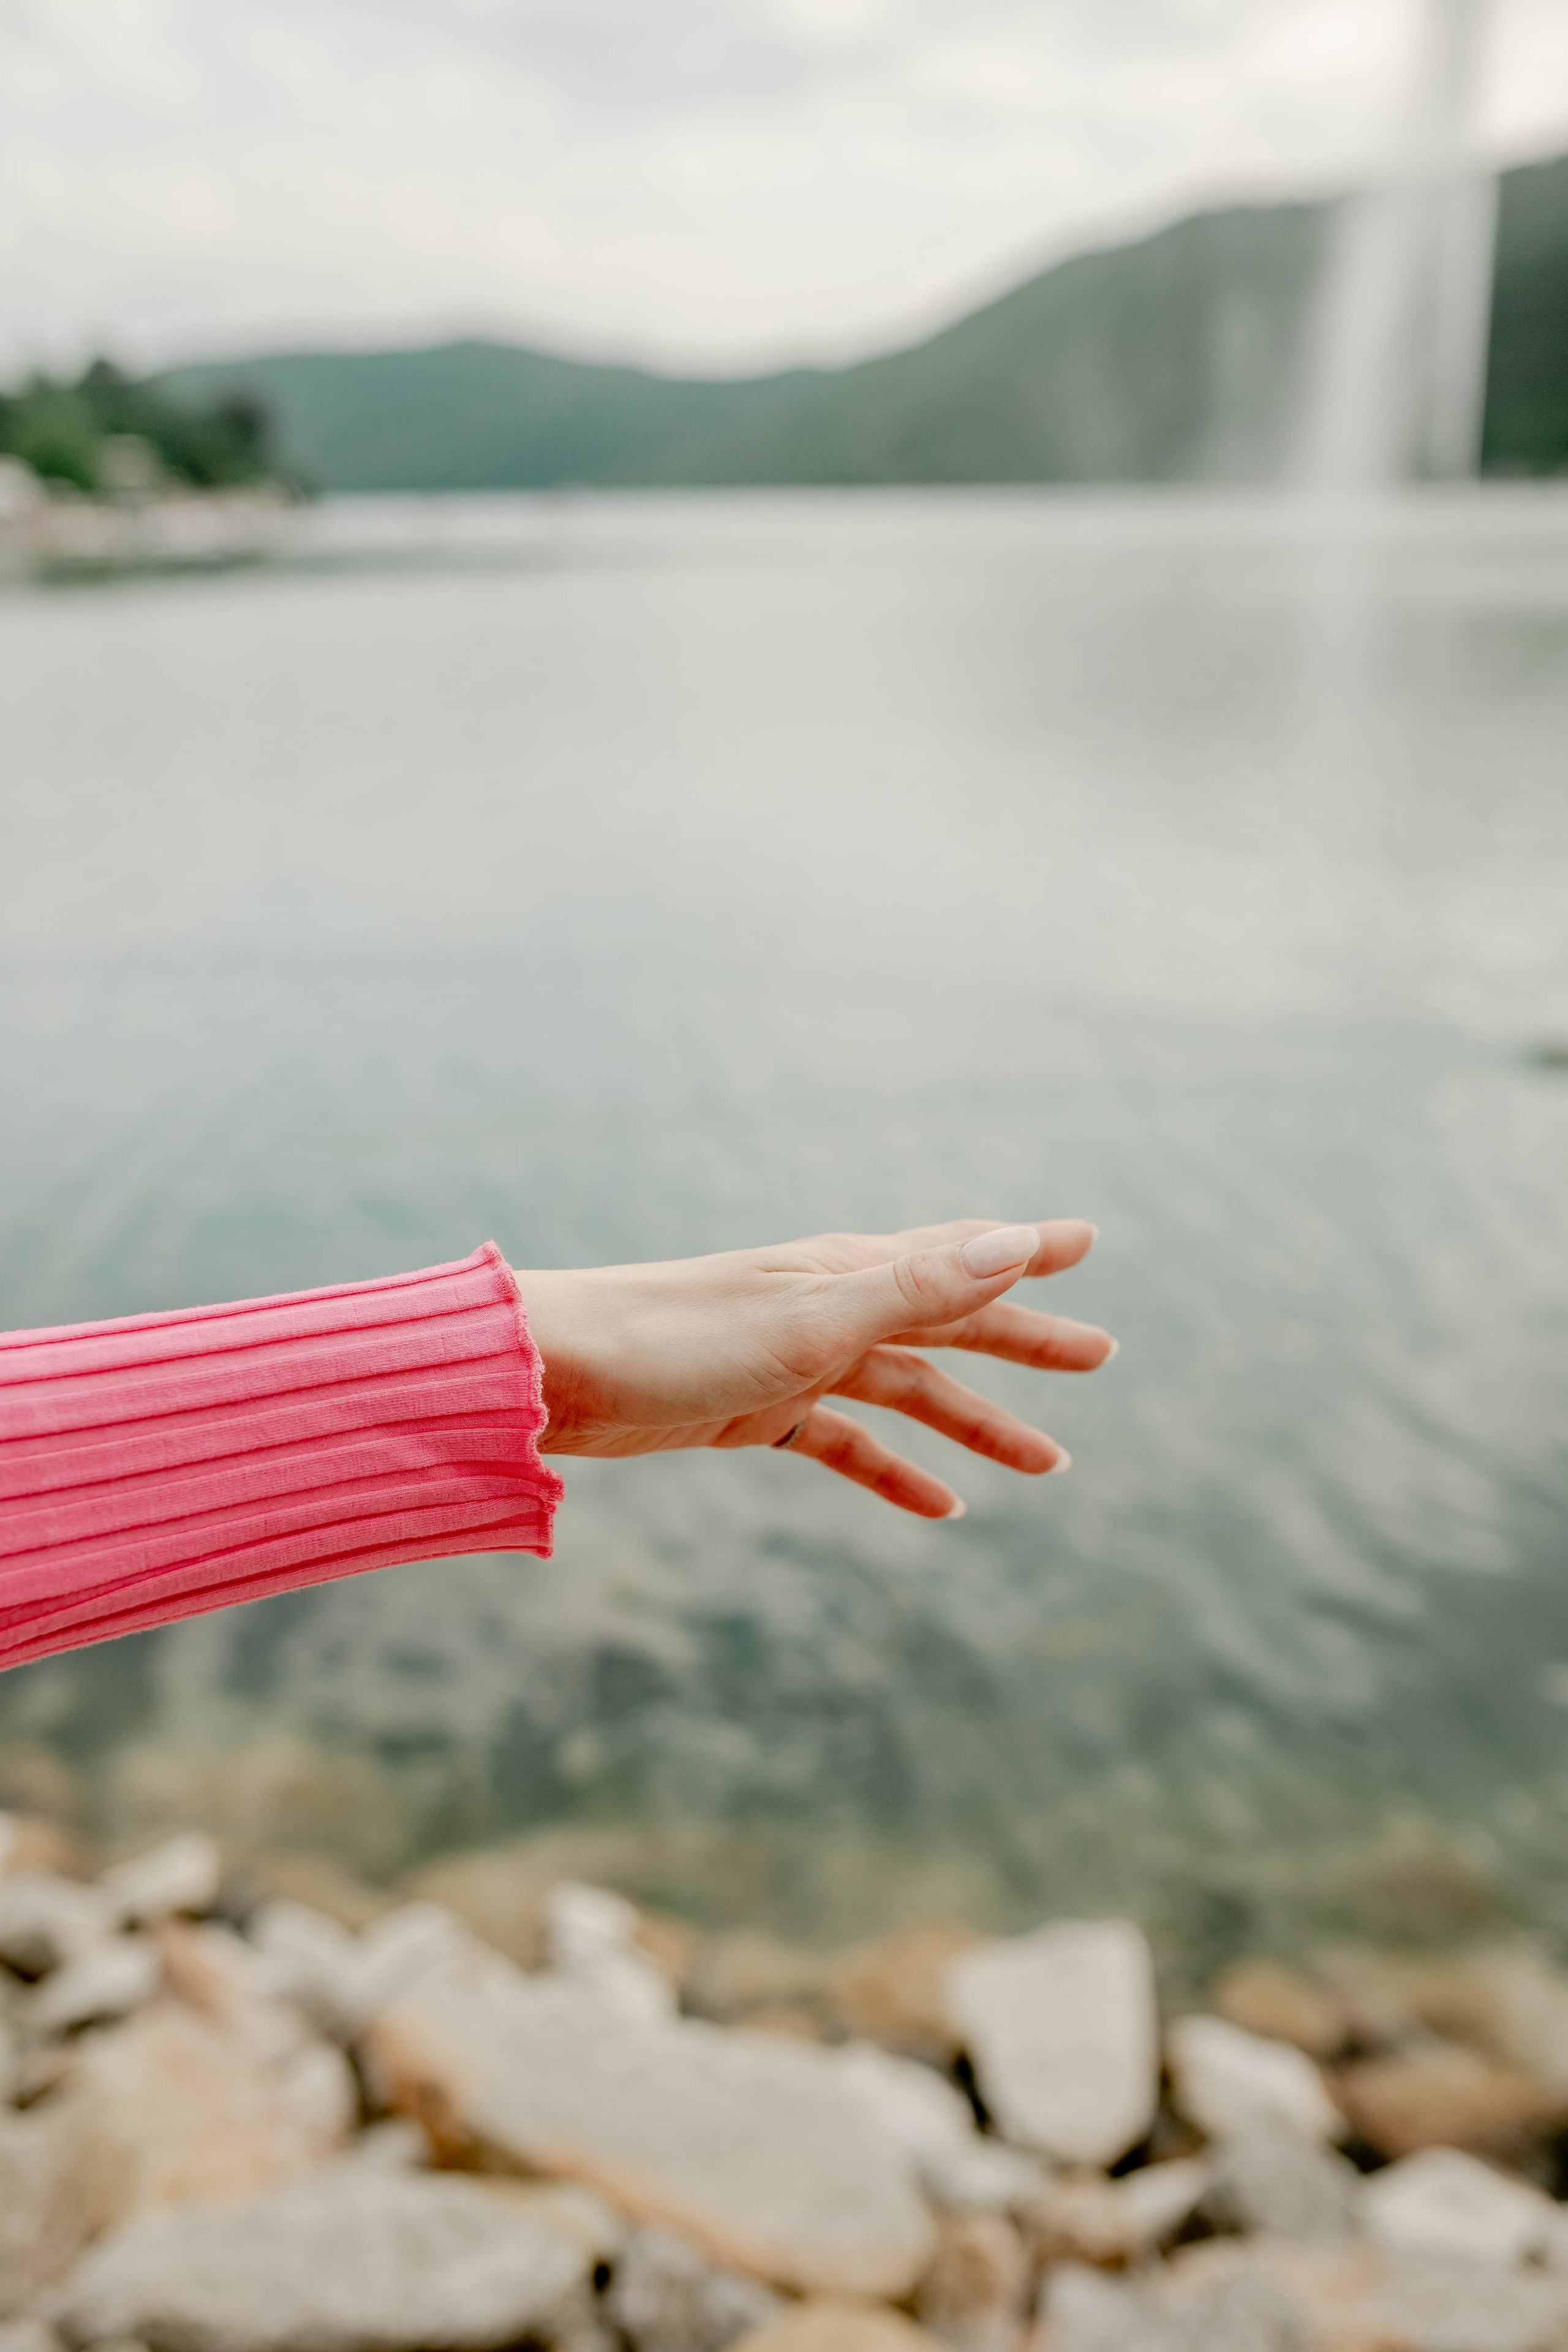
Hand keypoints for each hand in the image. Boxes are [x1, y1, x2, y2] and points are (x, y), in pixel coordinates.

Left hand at [517, 1218, 1114, 1519]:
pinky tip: (941, 1509)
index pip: (959, 1254)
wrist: (549, 1374)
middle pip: (949, 1324)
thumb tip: (1014, 1244)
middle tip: (1100, 1357)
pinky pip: (847, 1443)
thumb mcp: (808, 1320)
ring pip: (908, 1391)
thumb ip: (912, 1288)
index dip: (1026, 1251)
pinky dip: (897, 1471)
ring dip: (975, 1422)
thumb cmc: (671, 1338)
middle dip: (1024, 1342)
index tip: (1090, 1241)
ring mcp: (794, 1360)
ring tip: (1047, 1462)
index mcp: (847, 1272)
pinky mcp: (757, 1411)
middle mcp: (829, 1306)